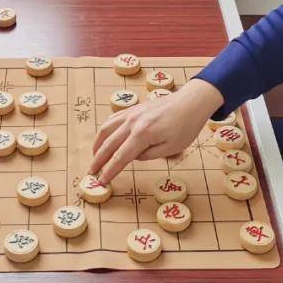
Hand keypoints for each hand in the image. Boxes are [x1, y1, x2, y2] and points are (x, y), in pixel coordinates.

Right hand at [88, 78, 224, 182]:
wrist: (191, 102)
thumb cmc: (186, 126)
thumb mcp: (171, 148)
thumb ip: (148, 155)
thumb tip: (132, 156)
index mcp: (143, 134)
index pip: (120, 157)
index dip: (110, 170)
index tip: (102, 181)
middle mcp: (133, 122)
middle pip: (109, 144)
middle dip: (98, 160)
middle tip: (91, 172)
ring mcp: (132, 113)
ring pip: (107, 129)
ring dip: (98, 144)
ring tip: (94, 156)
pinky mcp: (134, 108)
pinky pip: (113, 119)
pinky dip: (105, 130)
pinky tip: (104, 137)